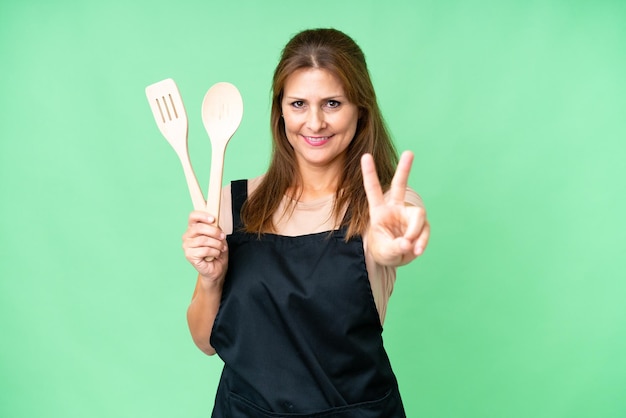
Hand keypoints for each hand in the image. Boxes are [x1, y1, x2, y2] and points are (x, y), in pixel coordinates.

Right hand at [182, 211, 228, 282]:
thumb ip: (215, 228)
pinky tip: (216, 254)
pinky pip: (204, 250)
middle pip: (199, 228)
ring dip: (216, 244)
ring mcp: (187, 246)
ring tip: (221, 248)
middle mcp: (187, 236)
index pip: (193, 216)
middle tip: (222, 237)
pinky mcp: (189, 255)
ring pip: (203, 240)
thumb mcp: (218, 237)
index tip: (213, 219)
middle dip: (214, 232)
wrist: (217, 269)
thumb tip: (215, 221)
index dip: (202, 215)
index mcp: (193, 228)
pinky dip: (214, 252)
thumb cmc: (216, 251)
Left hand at [361, 151, 429, 265]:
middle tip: (409, 152)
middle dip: (404, 169)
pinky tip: (416, 250)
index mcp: (379, 211)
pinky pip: (425, 230)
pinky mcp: (421, 225)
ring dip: (415, 233)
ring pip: (418, 215)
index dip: (370, 173)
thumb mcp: (384, 251)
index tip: (366, 156)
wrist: (395, 259)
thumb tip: (408, 242)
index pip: (373, 190)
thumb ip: (394, 246)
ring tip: (409, 247)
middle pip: (399, 185)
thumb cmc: (383, 250)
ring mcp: (409, 216)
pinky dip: (422, 242)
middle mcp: (395, 209)